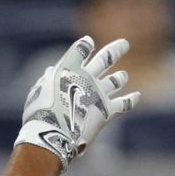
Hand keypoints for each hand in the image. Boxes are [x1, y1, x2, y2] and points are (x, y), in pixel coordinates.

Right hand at [14, 36, 140, 171]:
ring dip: (120, 77)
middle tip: (124, 43)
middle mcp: (87, 77)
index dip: (85, 45)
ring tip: (123, 75)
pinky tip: (137, 96)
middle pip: (106, 58)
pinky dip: (131, 99)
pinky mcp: (108, 111)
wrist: (53, 133)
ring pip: (116, 80)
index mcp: (68, 69)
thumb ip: (46, 80)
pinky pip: (124, 103)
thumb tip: (51, 71)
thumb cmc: (40, 112)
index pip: (80, 49)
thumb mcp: (37, 91)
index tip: (88, 42)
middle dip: (116, 50)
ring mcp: (99, 93)